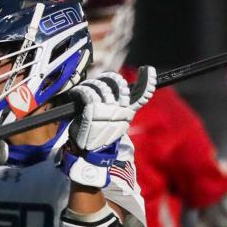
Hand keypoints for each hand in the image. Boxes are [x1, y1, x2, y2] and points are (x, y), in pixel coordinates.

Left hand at [59, 68, 155, 187]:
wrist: (88, 155)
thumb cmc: (98, 138)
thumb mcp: (113, 125)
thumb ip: (118, 110)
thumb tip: (116, 93)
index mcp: (128, 114)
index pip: (142, 95)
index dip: (147, 81)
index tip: (149, 70)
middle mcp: (120, 112)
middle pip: (119, 84)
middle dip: (108, 79)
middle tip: (100, 82)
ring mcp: (106, 111)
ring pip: (102, 86)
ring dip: (92, 85)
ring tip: (86, 91)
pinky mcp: (92, 111)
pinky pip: (89, 92)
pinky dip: (82, 90)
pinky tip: (78, 94)